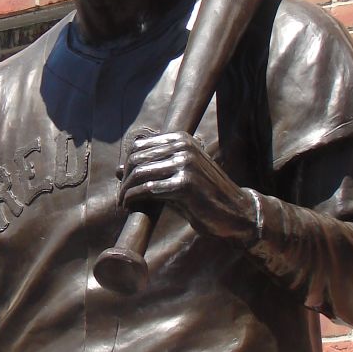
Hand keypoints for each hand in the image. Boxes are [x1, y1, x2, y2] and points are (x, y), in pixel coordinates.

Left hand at [118, 131, 256, 244]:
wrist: (235, 212)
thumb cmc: (204, 196)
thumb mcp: (177, 177)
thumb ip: (151, 170)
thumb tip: (117, 170)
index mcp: (181, 139)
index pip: (139, 146)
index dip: (126, 166)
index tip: (124, 182)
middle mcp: (183, 147)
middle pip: (136, 158)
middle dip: (124, 179)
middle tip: (121, 196)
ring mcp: (185, 164)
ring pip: (140, 173)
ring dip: (126, 190)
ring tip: (123, 203)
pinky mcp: (184, 184)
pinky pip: (148, 189)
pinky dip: (134, 198)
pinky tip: (130, 206)